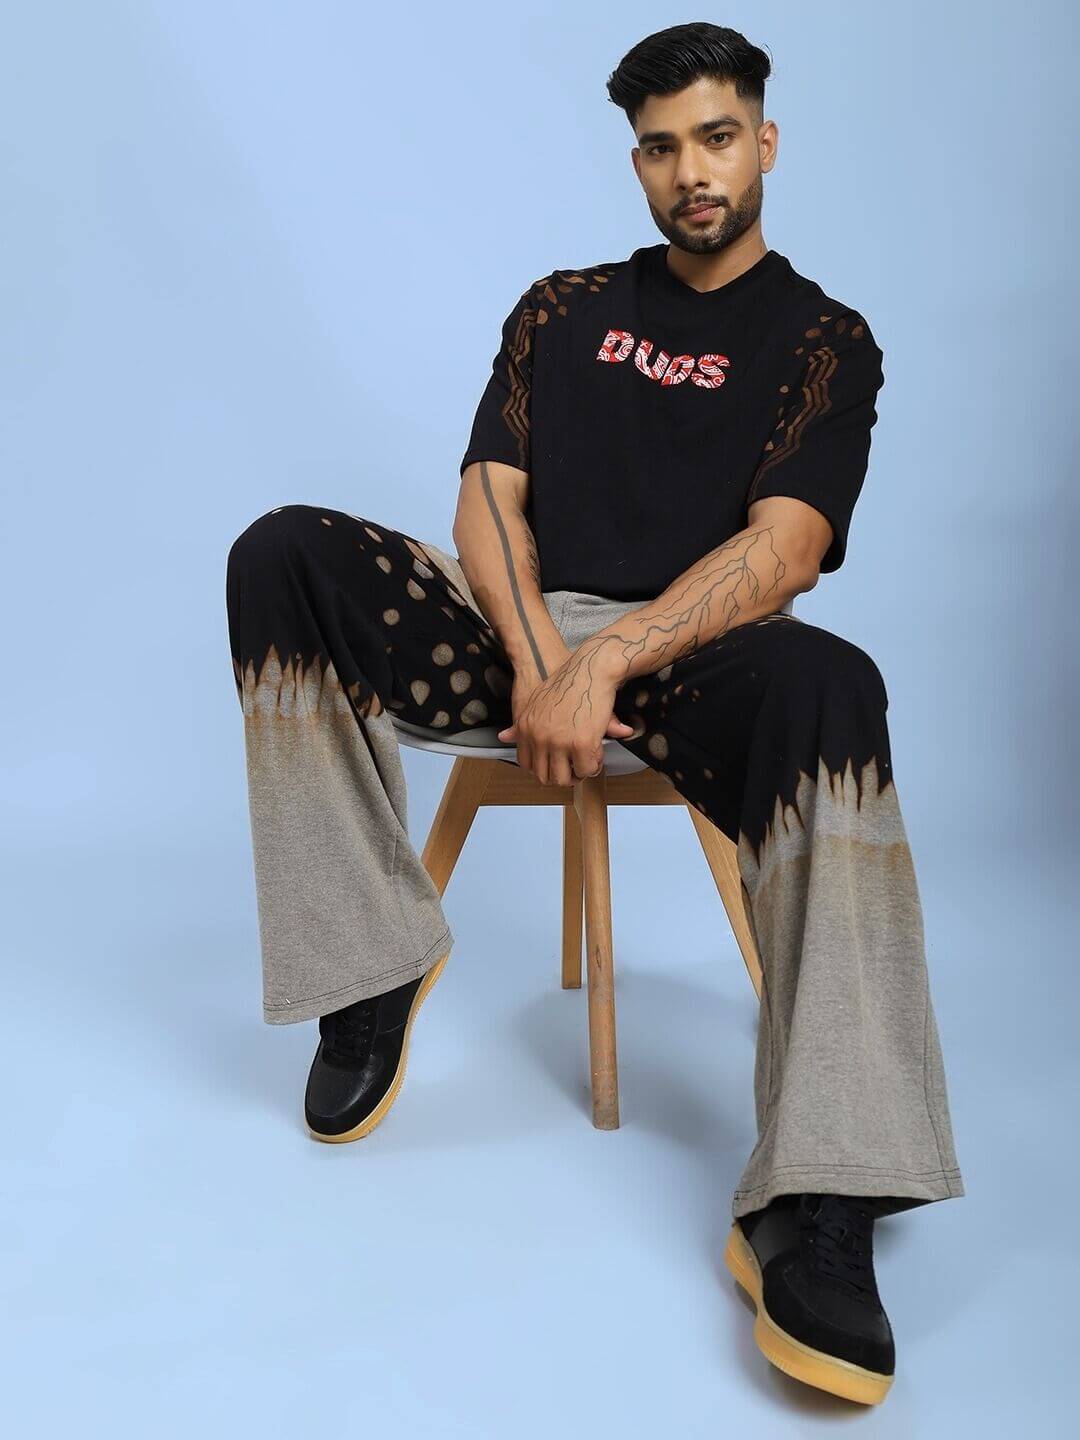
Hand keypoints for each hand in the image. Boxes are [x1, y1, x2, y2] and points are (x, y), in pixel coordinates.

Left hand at [497, 644, 634, 784]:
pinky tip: (598, 753)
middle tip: (576, 767)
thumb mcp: (537, 702)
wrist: (590, 668)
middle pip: (545, 776)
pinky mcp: (582, 744)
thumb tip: (503, 736)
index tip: (557, 764)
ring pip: (565, 778)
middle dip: (562, 776)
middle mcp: (539, 738)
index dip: (544, 768)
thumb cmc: (567, 681)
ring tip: (587, 762)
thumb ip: (522, 724)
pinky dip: (593, 766)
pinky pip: (587, 769)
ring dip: (577, 774)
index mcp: (525, 728)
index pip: (527, 764)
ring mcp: (559, 743)